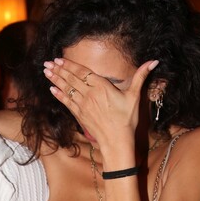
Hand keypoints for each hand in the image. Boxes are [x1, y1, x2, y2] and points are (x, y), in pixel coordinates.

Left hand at [43, 56, 158, 150]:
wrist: (116, 141)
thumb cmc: (127, 119)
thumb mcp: (135, 96)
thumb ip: (140, 77)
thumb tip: (153, 61)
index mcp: (102, 87)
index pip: (82, 72)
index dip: (70, 65)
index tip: (59, 59)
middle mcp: (90, 94)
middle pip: (71, 79)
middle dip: (58, 70)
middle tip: (47, 63)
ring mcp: (83, 105)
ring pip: (67, 89)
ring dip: (55, 79)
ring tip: (46, 71)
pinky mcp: (80, 115)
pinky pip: (67, 103)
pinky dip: (59, 95)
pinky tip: (51, 89)